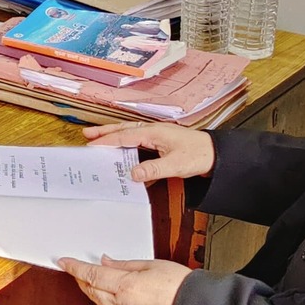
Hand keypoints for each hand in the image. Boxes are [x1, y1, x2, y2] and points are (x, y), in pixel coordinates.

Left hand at [58, 257, 190, 304]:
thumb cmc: (181, 287)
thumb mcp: (152, 265)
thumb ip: (125, 265)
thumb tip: (106, 262)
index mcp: (127, 286)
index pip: (92, 275)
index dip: (74, 268)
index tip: (64, 262)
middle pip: (91, 290)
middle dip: (80, 279)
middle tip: (75, 269)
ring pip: (98, 304)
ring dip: (90, 291)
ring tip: (89, 280)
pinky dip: (103, 304)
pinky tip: (105, 297)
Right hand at [83, 122, 215, 183]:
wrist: (216, 154)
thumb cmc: (199, 155)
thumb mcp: (175, 165)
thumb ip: (153, 169)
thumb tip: (133, 173)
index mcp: (154, 133)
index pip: (125, 136)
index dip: (107, 141)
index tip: (92, 145)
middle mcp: (154, 131)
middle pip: (124, 130)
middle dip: (105, 133)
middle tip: (88, 135)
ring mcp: (158, 136)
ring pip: (131, 135)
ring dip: (115, 138)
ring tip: (100, 142)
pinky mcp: (162, 144)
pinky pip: (140, 144)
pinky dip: (129, 148)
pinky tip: (125, 158)